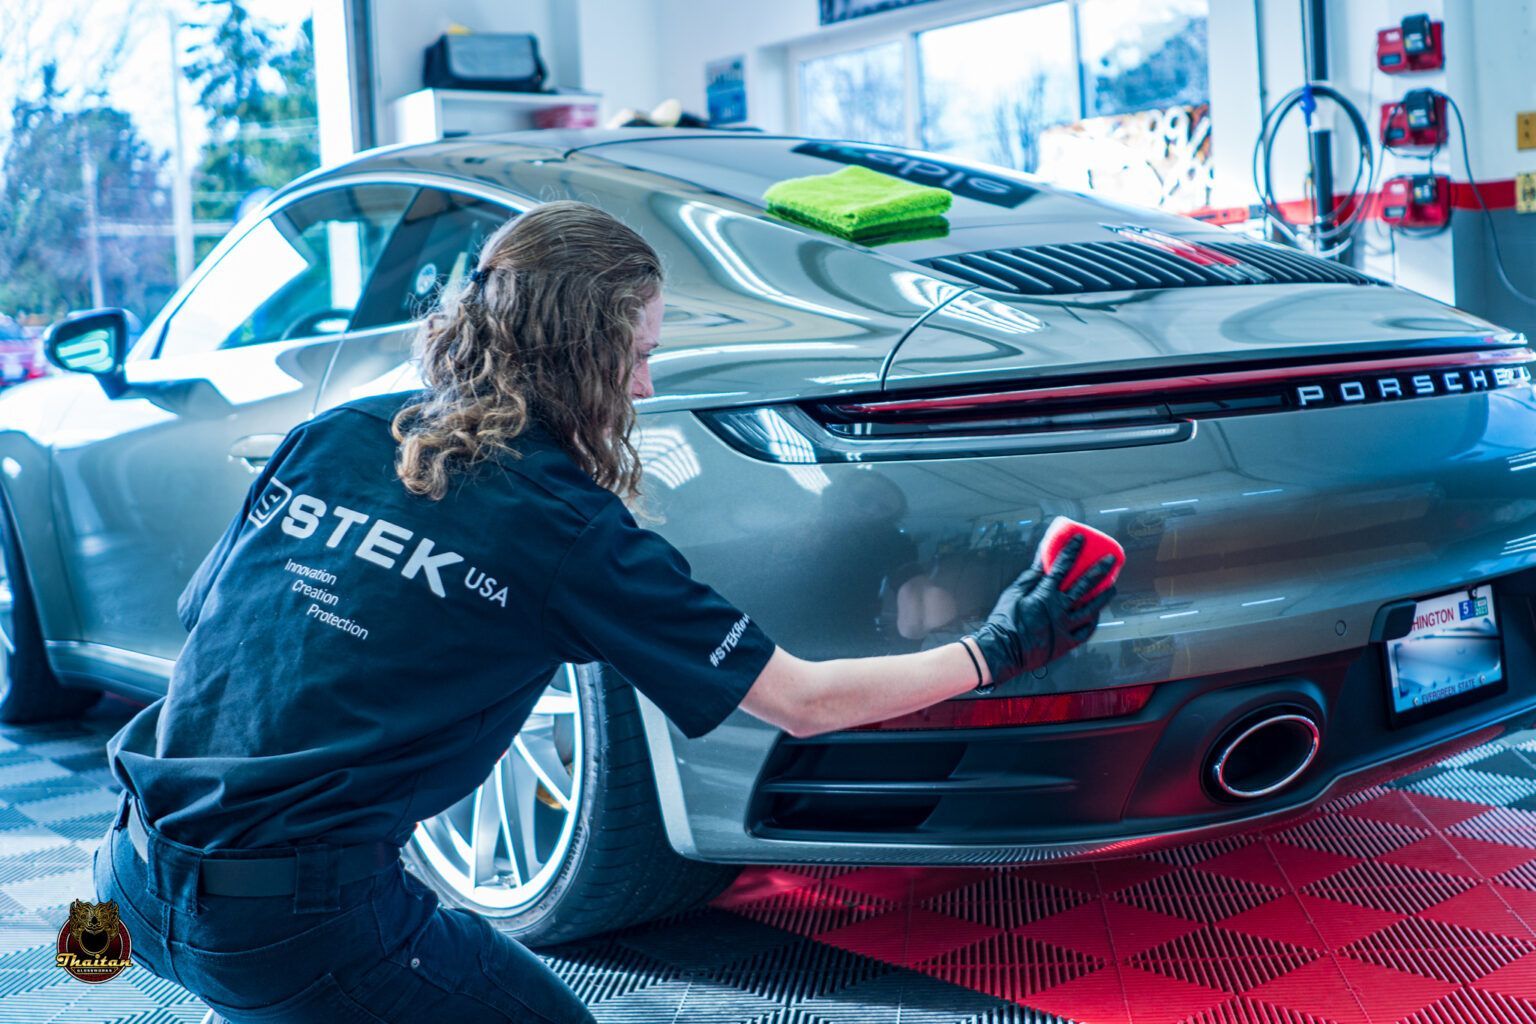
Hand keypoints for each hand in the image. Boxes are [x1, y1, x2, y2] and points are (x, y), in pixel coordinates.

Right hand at [967, 534, 1117, 683]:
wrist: (1002, 651)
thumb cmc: (1004, 622)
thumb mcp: (1014, 593)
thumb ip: (1032, 575)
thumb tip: (1042, 557)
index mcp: (1045, 595)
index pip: (1063, 567)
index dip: (1072, 550)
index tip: (1080, 539)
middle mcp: (1059, 610)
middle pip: (1085, 586)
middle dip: (1099, 570)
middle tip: (1110, 560)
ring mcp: (1065, 628)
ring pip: (1091, 609)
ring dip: (1103, 596)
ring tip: (1112, 587)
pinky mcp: (1066, 644)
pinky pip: (1086, 631)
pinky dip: (1092, 622)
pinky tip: (1096, 614)